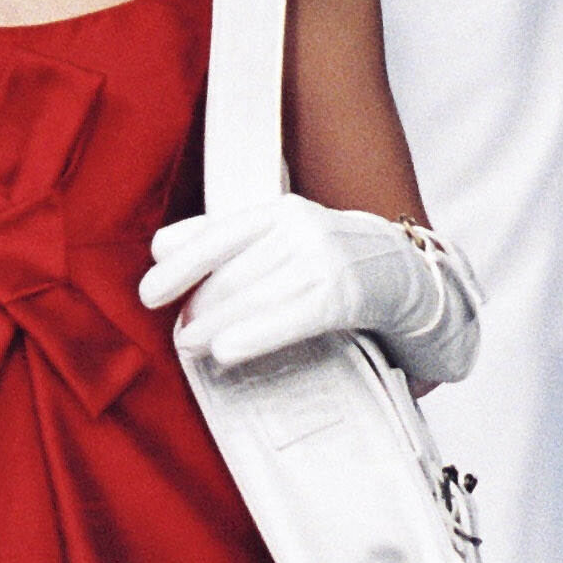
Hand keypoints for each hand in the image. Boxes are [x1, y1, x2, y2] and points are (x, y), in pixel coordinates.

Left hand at [140, 194, 477, 388]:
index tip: (150, 293)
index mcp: (281, 210)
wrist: (412, 280)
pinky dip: (254, 334)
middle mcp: (302, 226)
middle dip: (200, 306)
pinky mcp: (346, 295)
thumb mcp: (282, 243)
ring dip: (216, 324)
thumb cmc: (335, 266)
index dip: (180, 264)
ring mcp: (326, 259)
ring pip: (255, 295)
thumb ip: (225, 241)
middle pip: (233, 271)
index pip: (218, 234)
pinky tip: (227, 351)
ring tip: (193, 346)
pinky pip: (290, 316)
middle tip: (180, 336)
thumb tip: (160, 246)